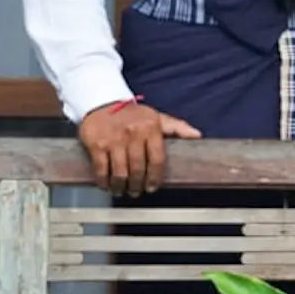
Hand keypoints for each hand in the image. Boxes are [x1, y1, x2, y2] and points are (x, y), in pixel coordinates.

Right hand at [77, 100, 201, 196]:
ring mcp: (114, 140)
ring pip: (120, 172)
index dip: (155, 177)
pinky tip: (107, 185)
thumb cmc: (132, 114)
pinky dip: (104, 181)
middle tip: (136, 191)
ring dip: (121, 186)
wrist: (103, 102)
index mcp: (150, 128)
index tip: (153, 186)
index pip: (157, 159)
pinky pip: (101, 169)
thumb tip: (197, 135)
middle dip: (137, 185)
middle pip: (138, 169)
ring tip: (121, 190)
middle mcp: (133, 134)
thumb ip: (177, 127)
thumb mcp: (157, 117)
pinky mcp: (97, 144)